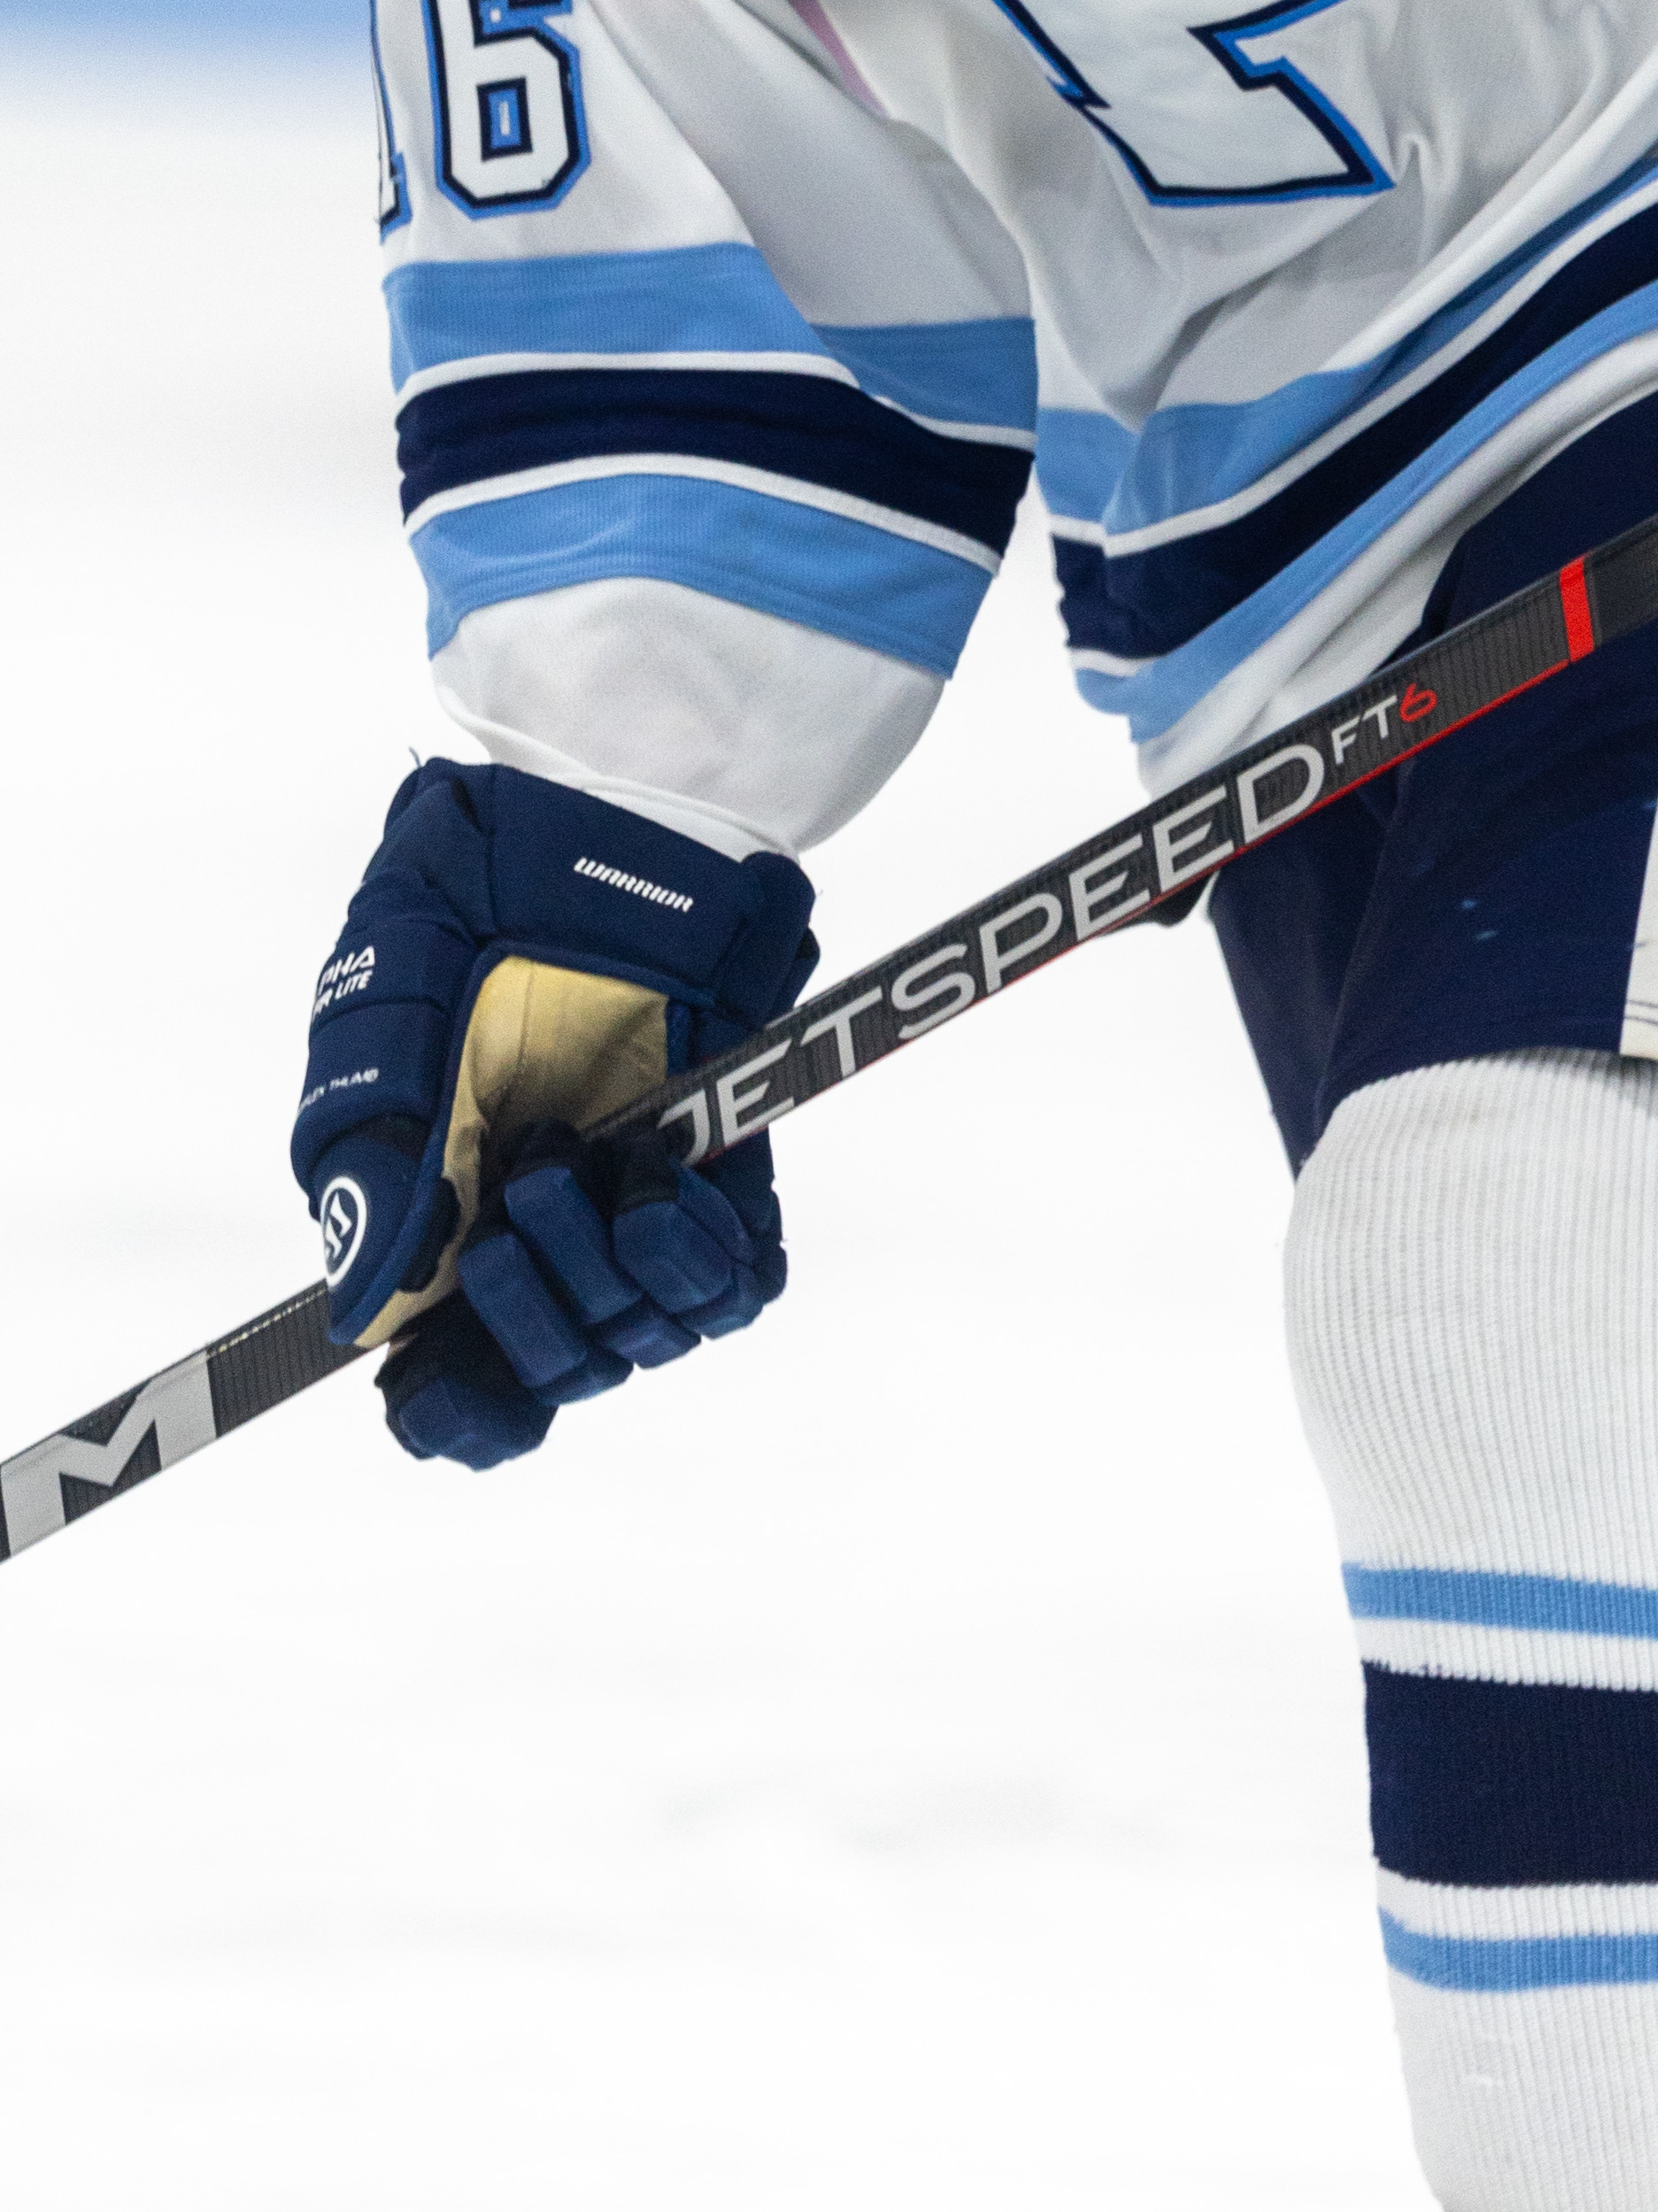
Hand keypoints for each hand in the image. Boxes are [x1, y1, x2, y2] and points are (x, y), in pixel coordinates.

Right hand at [293, 759, 814, 1468]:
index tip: (436, 1385)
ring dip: (608, 1275)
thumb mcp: (389, 994)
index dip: (449, 1413)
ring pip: (641, 1338)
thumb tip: (365, 1316)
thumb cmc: (478, 880)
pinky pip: (739, 1279)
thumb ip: (375, 1149)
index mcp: (433, 1212)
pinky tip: (665, 1185)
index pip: (446, 1389)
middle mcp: (537, 1227)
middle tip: (523, 1180)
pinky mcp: (722, 1162)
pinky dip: (705, 1261)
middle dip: (529, 1311)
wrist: (611, 798)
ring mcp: (630, 1198)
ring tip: (580, 1157)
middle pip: (550, 1373)